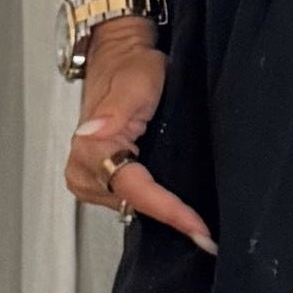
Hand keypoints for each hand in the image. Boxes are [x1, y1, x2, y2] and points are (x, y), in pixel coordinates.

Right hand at [63, 32, 216, 252]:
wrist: (122, 57)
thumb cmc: (130, 66)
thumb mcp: (134, 82)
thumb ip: (117, 110)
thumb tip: (95, 134)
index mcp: (91, 146)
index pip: (132, 189)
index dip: (167, 210)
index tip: (196, 227)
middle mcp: (84, 168)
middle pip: (133, 205)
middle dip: (169, 217)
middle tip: (207, 234)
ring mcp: (91, 179)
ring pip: (132, 208)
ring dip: (163, 212)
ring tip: (196, 220)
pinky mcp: (102, 182)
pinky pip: (131, 202)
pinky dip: (155, 205)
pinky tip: (177, 208)